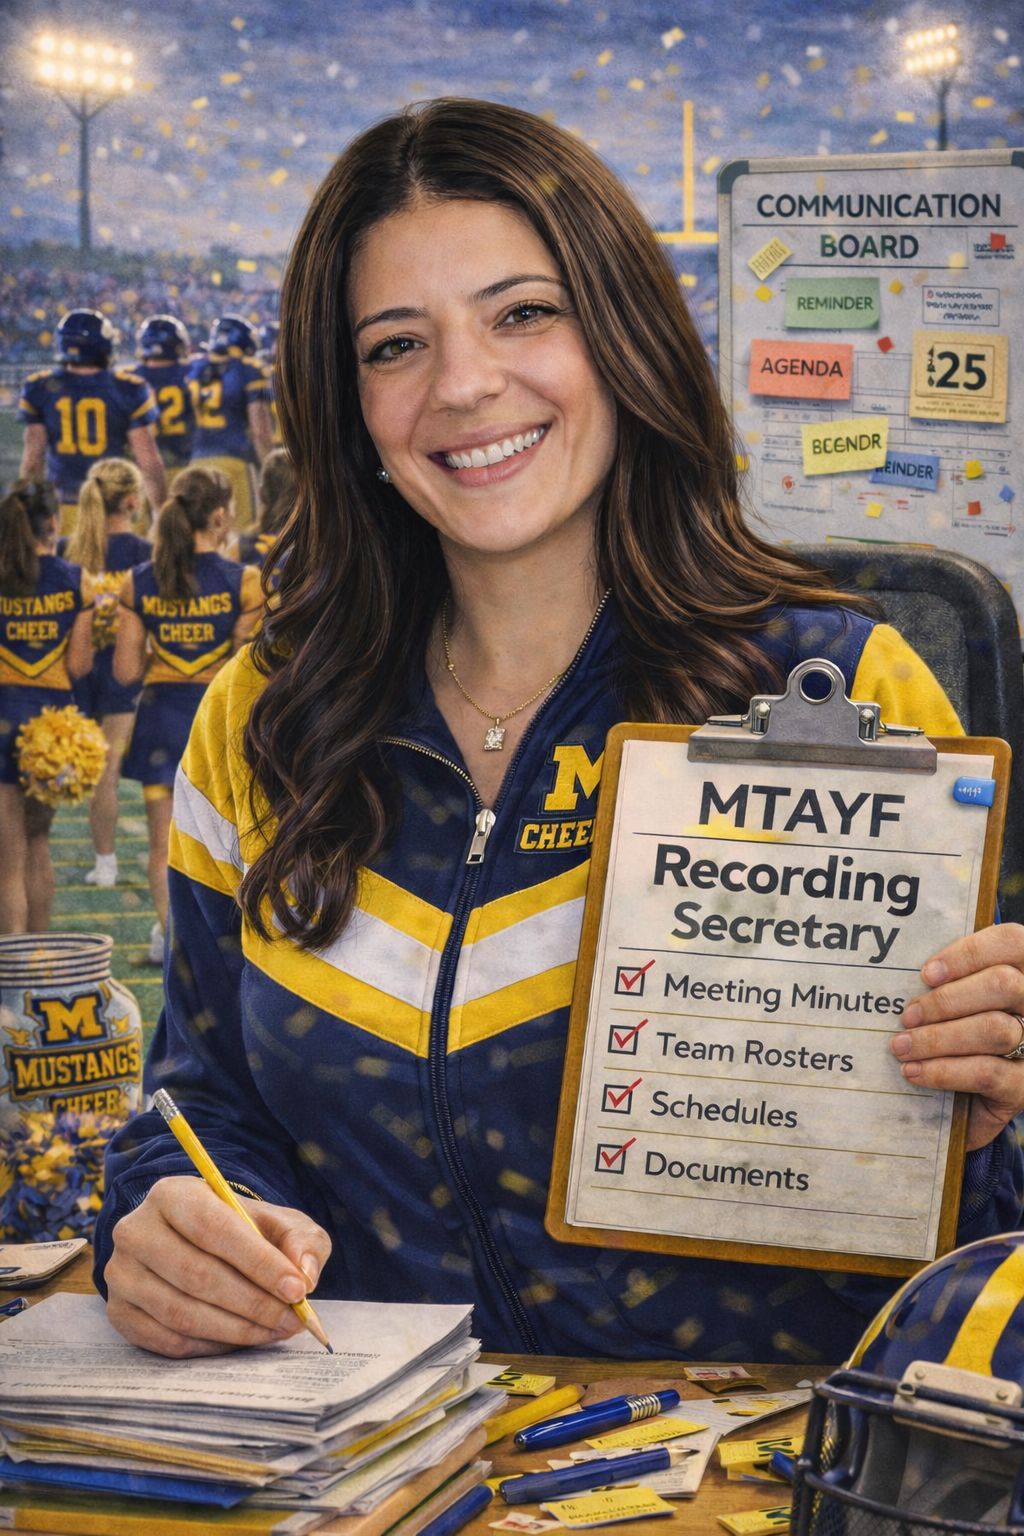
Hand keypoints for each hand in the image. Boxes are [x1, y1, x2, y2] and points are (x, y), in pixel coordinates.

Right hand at [105, 1176, 331, 1356]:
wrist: (195, 1243)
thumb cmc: (240, 1231)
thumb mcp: (276, 1222)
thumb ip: (299, 1239)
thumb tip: (304, 1272)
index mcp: (172, 1194)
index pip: (215, 1230)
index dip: (258, 1263)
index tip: (297, 1290)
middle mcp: (136, 1230)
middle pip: (197, 1275)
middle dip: (253, 1303)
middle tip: (292, 1320)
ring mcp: (121, 1274)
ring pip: (182, 1313)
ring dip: (236, 1330)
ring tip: (274, 1331)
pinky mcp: (119, 1312)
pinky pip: (168, 1341)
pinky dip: (210, 1347)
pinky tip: (240, 1341)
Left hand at [891, 923, 1023, 1150]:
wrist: (966, 1107)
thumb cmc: (958, 1043)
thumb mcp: (957, 1007)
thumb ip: (949, 984)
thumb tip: (912, 972)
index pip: (1012, 942)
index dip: (968, 953)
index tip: (927, 973)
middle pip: (1003, 984)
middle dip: (946, 1000)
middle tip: (908, 1016)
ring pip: (994, 1028)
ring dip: (938, 1037)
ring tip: (903, 1046)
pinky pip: (986, 1072)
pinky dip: (943, 1070)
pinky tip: (914, 1071)